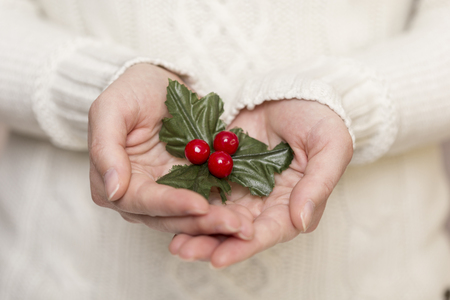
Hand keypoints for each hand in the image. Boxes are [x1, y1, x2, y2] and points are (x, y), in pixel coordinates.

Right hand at [88, 64, 252, 238]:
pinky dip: (224, 211)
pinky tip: (246, 217)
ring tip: (245, 226)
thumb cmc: (131, 91)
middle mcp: (138, 196)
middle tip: (235, 225)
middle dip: (201, 223)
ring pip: (189, 217)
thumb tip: (112, 190)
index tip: (199, 205)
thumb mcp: (111, 109)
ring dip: (217, 223)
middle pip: (169, 217)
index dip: (170, 205)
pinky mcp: (189, 186)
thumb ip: (106, 149)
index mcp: (111, 183)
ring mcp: (165, 193)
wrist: (159, 82)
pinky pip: (206, 204)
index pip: (142, 201)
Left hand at [169, 99, 352, 266]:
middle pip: (237, 231)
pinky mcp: (222, 171)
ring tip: (173, 243)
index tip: (219, 258)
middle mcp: (265, 203)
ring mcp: (242, 188)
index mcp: (293, 202)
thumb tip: (300, 222)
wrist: (291, 92)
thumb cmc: (318, 119)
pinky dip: (188, 200)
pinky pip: (203, 188)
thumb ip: (318, 185)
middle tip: (184, 251)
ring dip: (195, 229)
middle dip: (211, 243)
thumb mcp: (329, 146)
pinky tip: (169, 208)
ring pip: (217, 215)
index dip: (245, 246)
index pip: (270, 231)